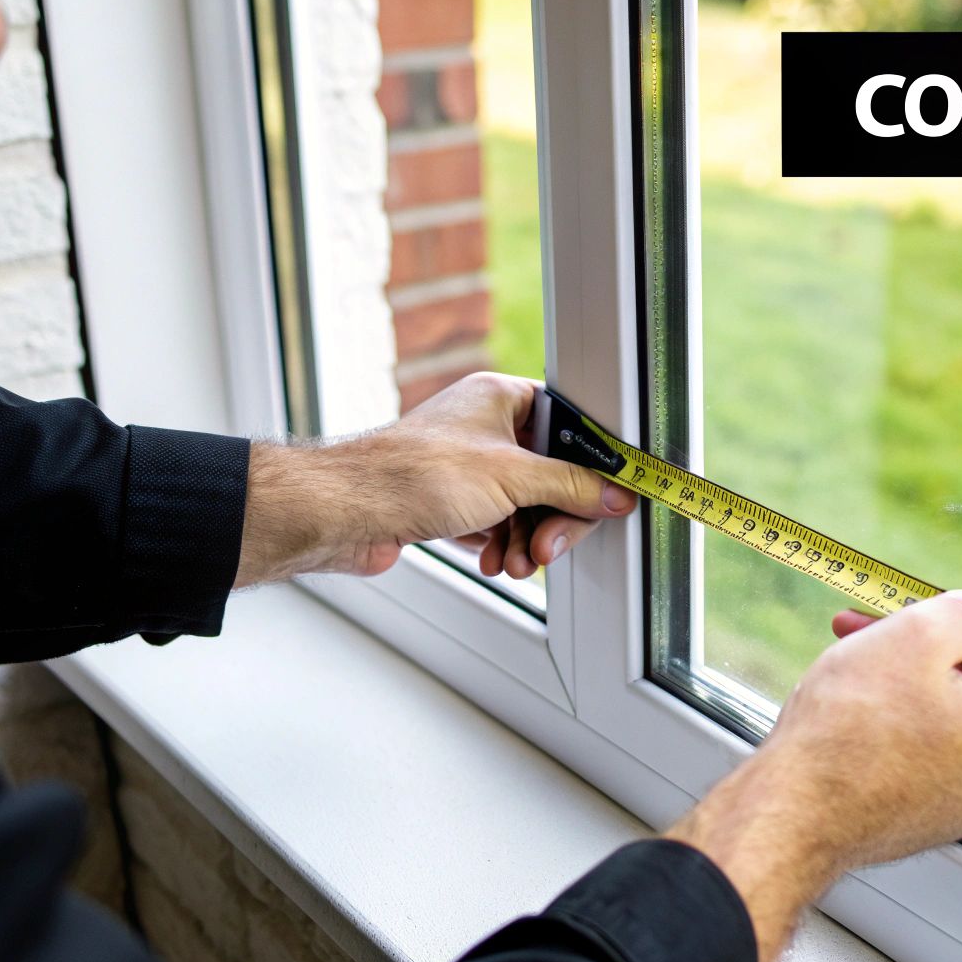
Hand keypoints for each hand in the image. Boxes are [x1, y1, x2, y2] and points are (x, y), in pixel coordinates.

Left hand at [235, 373, 636, 584]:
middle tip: (550, 547)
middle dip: (553, 518)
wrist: (347, 513)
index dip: (591, 464)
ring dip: (528, 538)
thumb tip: (614, 495)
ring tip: (518, 563)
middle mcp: (485, 427)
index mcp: (501, 398)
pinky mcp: (451, 500)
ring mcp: (467, 465)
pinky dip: (501, 544)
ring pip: (524, 504)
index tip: (610, 497)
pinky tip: (494, 561)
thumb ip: (571, 486)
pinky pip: (496, 522)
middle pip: (550, 473)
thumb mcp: (512, 479)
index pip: (569, 426)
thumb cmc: (414, 475)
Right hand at [665, 589, 961, 961]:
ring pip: (961, 711)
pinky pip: (938, 748)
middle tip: (886, 620)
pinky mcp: (939, 814)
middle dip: (942, 641)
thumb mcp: (916, 637)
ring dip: (917, 673)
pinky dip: (907, 716)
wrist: (794, 814)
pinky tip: (859, 701)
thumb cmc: (850, 729)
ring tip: (859, 653)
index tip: (941, 603)